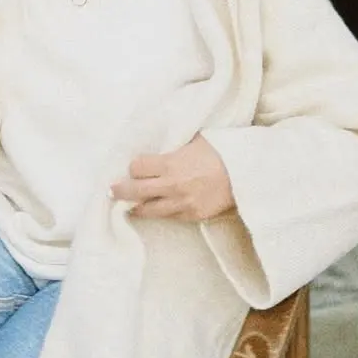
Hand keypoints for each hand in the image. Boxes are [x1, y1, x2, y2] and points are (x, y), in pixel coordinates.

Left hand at [109, 134, 235, 221]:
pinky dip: (161, 213)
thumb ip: (175, 147)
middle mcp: (172, 185)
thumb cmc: (222, 150)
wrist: (247, 173)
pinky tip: (154, 212)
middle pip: (135, 190)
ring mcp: (182, 203)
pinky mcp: (193, 216)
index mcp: (171, 163)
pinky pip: (170, 217)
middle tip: (111, 191)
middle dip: (120, 190)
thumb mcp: (194, 140)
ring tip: (127, 207)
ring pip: (149, 210)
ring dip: (136, 207)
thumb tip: (161, 147)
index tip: (134, 166)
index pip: (137, 167)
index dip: (134, 166)